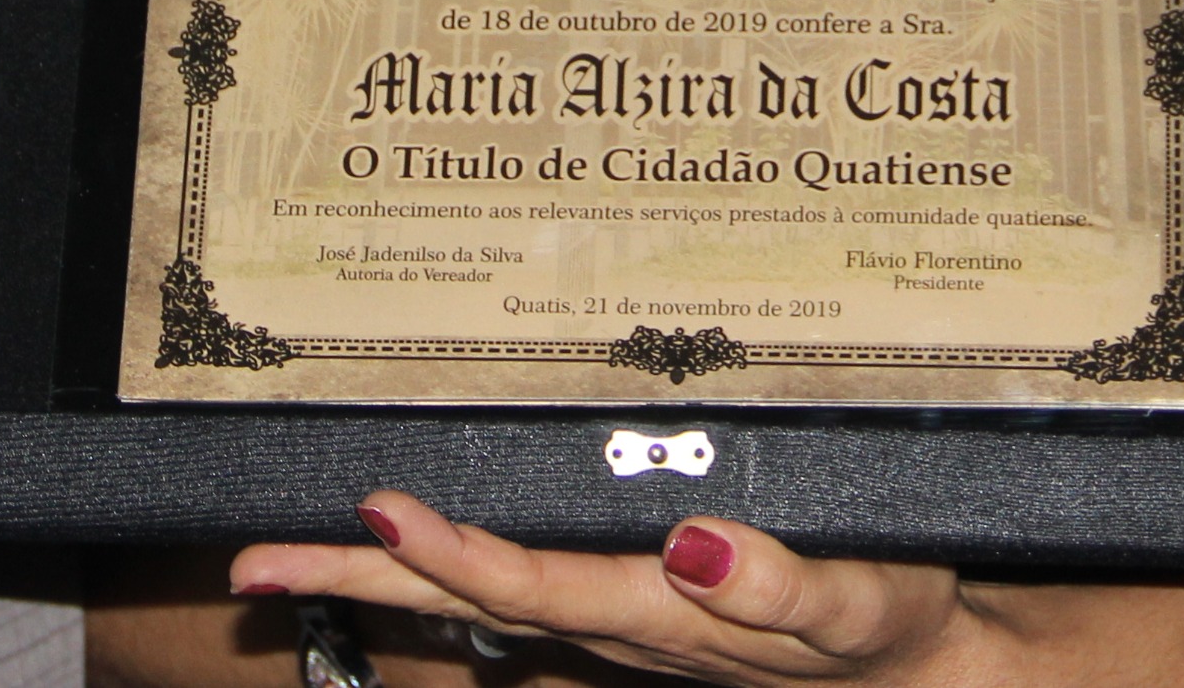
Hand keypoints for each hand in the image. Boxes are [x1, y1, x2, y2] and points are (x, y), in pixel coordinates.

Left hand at [228, 490, 1000, 685]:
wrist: (927, 671)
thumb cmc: (896, 624)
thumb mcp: (864, 600)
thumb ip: (778, 581)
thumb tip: (687, 544)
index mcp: (666, 617)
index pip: (537, 586)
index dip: (455, 554)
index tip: (380, 512)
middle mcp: (622, 624)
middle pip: (471, 601)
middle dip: (362, 582)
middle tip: (255, 563)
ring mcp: (616, 622)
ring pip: (478, 597)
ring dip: (380, 581)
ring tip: (281, 561)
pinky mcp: (628, 608)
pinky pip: (513, 589)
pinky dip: (444, 572)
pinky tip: (397, 554)